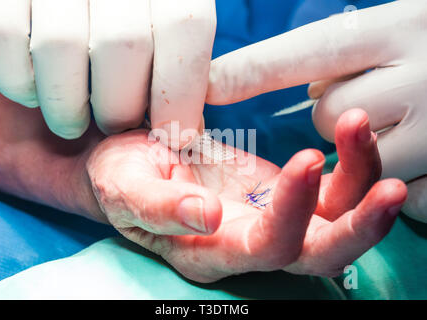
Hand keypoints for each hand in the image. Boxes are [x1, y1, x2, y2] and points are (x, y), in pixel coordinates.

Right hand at [0, 0, 214, 147]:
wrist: (90, 2)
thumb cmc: (138, 30)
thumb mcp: (172, 40)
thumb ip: (181, 73)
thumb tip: (184, 126)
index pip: (185, 27)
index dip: (180, 93)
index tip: (172, 134)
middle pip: (122, 45)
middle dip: (120, 108)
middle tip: (116, 123)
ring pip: (60, 45)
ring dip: (68, 107)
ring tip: (75, 122)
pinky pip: (3, 37)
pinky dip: (19, 83)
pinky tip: (37, 93)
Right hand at [85, 109, 406, 281]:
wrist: (134, 159)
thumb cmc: (121, 175)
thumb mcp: (125, 188)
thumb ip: (161, 209)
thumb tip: (207, 216)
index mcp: (211, 252)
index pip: (266, 248)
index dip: (291, 214)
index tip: (303, 159)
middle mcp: (250, 244)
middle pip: (318, 255)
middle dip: (359, 228)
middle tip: (391, 188)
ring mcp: (272, 217)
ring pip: (335, 220)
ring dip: (362, 182)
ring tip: (360, 127)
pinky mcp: (283, 191)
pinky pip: (331, 187)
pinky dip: (351, 163)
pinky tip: (352, 131)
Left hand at [206, 0, 425, 221]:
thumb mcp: (393, 25)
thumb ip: (337, 48)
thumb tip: (276, 81)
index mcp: (402, 27)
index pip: (309, 51)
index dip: (253, 70)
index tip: (208, 84)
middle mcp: (424, 79)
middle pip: (330, 116)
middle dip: (336, 111)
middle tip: (367, 92)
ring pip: (355, 162)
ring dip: (360, 151)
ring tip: (391, 123)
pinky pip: (395, 194)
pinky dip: (389, 182)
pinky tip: (415, 153)